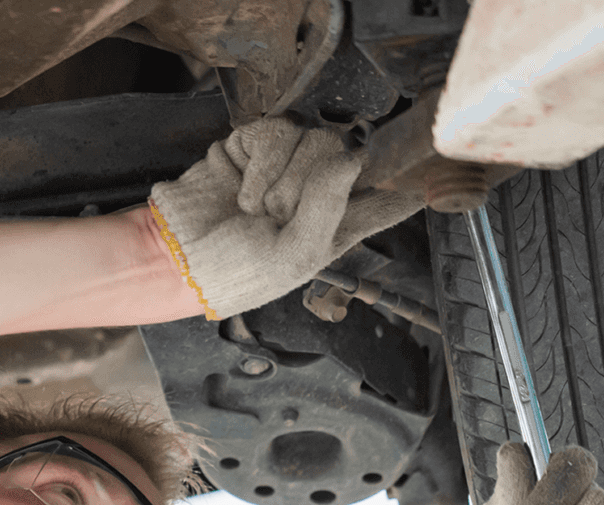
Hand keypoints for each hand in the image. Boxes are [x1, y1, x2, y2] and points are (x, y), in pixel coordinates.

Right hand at [147, 117, 420, 319]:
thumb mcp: (293, 255)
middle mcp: (320, 192)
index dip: (410, 180)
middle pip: (347, 154)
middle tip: (281, 216)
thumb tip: (354, 155)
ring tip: (257, 208)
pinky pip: (276, 130)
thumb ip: (329, 205)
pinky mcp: (257, 144)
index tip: (429, 173)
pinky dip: (258, 162)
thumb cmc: (234, 273)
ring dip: (280, 178)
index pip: (391, 197)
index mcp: (340, 227)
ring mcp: (288, 165)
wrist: (174, 256)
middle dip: (311, 184)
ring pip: (313, 137)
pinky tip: (243, 189)